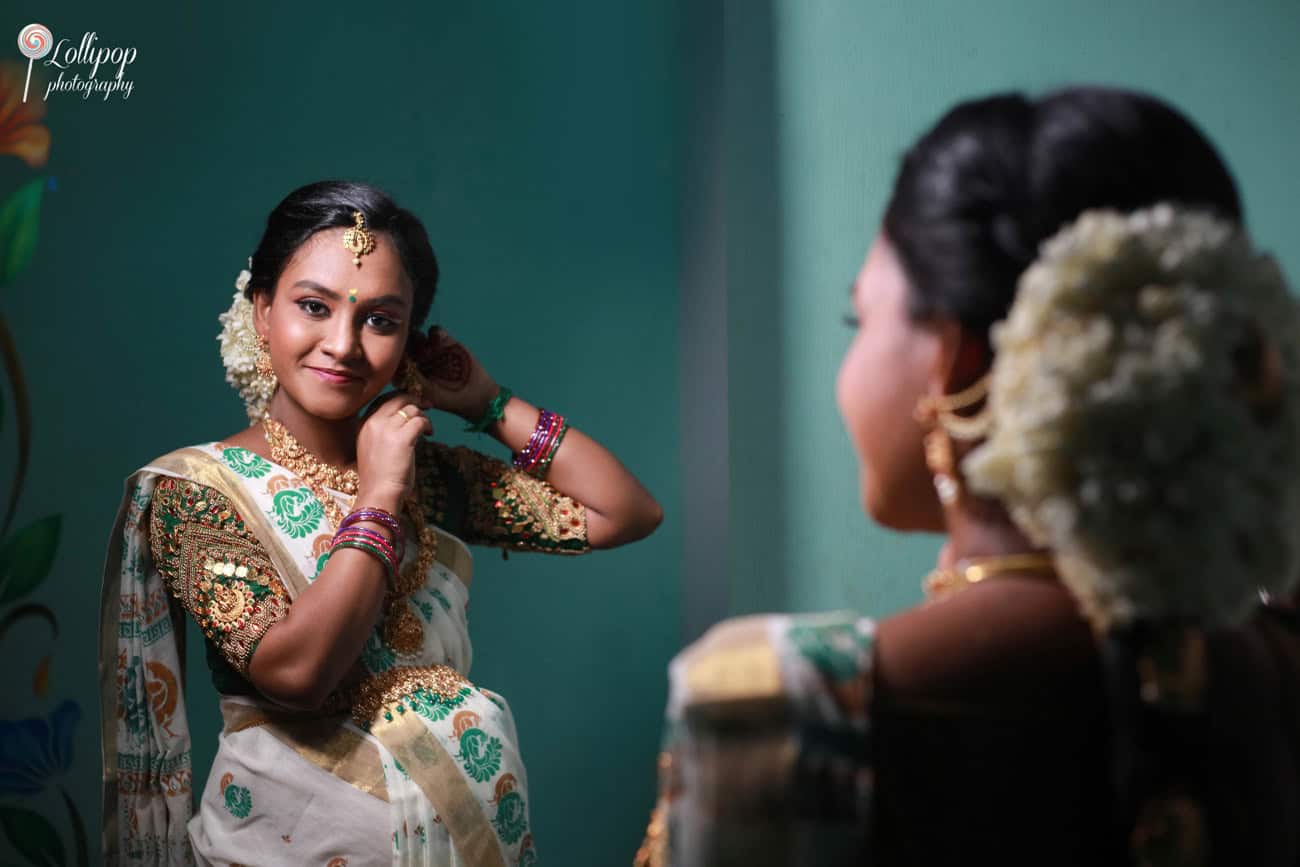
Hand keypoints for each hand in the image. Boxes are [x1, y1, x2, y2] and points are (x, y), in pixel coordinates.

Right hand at [355, 393, 432, 509]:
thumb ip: (383, 432)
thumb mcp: (373, 448)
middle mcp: (373, 422)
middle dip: (414, 399)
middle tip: (427, 405)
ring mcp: (386, 428)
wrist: (378, 493)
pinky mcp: (402, 437)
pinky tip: (430, 433)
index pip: (382, 400)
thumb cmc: (377, 477)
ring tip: (428, 427)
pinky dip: (428, 424)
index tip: (412, 403)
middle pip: (397, 398)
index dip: (400, 398)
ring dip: (423, 415)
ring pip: (410, 408)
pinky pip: (420, 420)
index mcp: (363, 424)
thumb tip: (405, 421)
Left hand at [404, 327, 500, 421]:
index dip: (397, 357)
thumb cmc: (450, 399)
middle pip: (406, 345)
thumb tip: (400, 362)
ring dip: (418, 337)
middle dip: (407, 344)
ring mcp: (432, 350)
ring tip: (426, 346)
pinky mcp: (446, 342)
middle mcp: (419, 360)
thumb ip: (414, 377)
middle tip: (413, 349)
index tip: (402, 359)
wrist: (477, 395)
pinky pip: (435, 331)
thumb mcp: (428, 391)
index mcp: (410, 374)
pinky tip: (438, 341)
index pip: (398, 361)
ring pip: (418, 336)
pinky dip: (434, 333)